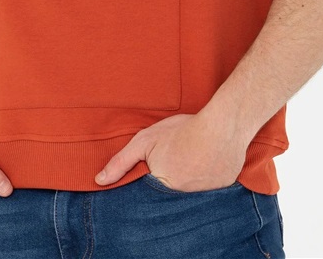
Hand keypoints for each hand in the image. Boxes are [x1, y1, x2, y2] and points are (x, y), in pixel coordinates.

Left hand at [94, 112, 247, 191]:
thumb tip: (98, 181)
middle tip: (177, 159)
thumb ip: (121, 162)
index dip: (151, 179)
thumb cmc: (182, 131)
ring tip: (191, 158)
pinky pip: (211, 187)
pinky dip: (207, 176)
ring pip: (190, 191)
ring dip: (189, 178)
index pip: (149, 194)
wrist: (223, 125)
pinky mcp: (222, 190)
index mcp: (162, 187)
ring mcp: (204, 196)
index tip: (156, 167)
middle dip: (171, 178)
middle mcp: (182, 198)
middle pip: (169, 193)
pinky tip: (207, 160)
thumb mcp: (145, 141)